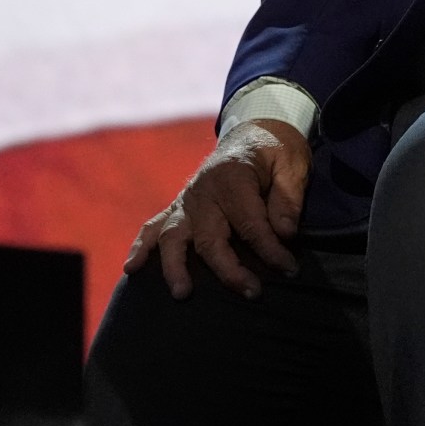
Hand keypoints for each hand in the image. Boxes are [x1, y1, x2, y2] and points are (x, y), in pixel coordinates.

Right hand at [124, 118, 310, 299]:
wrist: (253, 132)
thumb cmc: (275, 152)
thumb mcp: (292, 165)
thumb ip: (288, 199)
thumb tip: (284, 233)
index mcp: (233, 177)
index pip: (250, 223)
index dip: (270, 250)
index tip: (289, 269)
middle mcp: (203, 190)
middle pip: (210, 237)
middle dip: (230, 269)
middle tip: (252, 292)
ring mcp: (186, 200)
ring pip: (174, 237)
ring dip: (176, 266)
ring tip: (182, 293)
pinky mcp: (177, 207)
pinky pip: (153, 227)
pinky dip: (141, 247)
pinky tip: (132, 268)